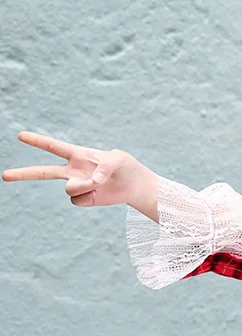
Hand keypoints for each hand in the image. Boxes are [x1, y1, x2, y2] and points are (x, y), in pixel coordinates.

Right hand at [2, 131, 148, 207]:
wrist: (133, 185)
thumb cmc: (126, 167)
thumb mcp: (119, 160)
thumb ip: (105, 166)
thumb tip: (92, 180)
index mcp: (78, 154)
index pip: (54, 147)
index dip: (37, 141)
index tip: (20, 135)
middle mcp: (72, 170)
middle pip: (43, 172)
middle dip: (24, 173)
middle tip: (4, 175)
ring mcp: (76, 185)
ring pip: (68, 189)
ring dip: (84, 186)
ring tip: (99, 183)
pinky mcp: (82, 199)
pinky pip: (77, 200)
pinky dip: (89, 197)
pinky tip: (98, 194)